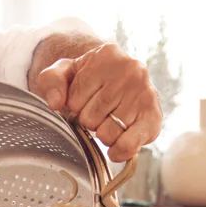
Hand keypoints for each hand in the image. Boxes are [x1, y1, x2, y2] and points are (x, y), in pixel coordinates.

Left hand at [33, 43, 161, 162]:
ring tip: (109, 119)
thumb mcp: (65, 71)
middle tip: (98, 110)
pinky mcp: (154, 117)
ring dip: (102, 133)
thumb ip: (51, 81)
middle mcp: (132, 71)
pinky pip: (129, 145)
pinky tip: (115, 147)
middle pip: (91, 118)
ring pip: (107, 134)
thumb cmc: (89, 77)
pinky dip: (119, 151)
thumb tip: (56, 103)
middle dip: (88, 120)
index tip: (84, 97)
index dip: (74, 105)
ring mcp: (146, 94)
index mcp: (107, 55)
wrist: (120, 79)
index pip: (75, 99)